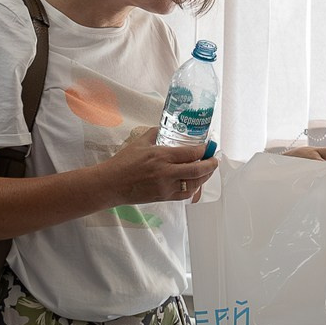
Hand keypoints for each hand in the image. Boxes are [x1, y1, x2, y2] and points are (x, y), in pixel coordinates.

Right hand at [97, 126, 220, 205]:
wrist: (111, 184)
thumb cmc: (123, 162)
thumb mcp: (140, 141)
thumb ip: (155, 133)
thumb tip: (166, 127)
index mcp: (161, 156)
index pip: (191, 153)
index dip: (203, 150)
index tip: (208, 146)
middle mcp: (166, 172)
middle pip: (197, 170)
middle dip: (211, 164)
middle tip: (214, 159)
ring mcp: (166, 187)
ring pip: (194, 184)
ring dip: (205, 177)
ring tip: (208, 170)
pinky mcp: (164, 197)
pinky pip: (185, 194)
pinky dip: (194, 188)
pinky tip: (196, 183)